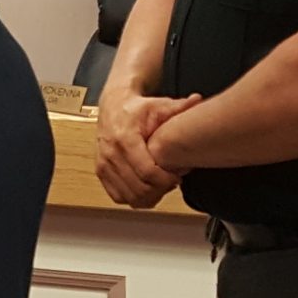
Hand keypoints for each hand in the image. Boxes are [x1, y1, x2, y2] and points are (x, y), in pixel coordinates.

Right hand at [94, 93, 201, 207]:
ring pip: (129, 197)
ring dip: (148, 197)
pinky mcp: (100, 172)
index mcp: (125, 138)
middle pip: (139, 188)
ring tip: (160, 186)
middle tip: (172, 182)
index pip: (147, 172)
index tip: (177, 177)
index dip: (166, 180)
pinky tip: (146, 188)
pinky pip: (118, 196)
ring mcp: (103, 164)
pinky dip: (134, 198)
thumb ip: (179, 106)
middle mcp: (111, 153)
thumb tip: (197, 99)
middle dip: (160, 190)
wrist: (113, 106)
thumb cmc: (136, 108)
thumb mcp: (159, 105)